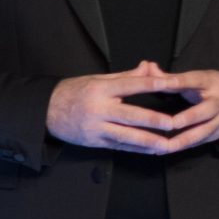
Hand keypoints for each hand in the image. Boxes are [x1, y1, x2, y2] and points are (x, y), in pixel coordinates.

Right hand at [47, 60, 218, 154]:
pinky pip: (118, 146)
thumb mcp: (96, 80)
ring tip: (166, 145)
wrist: (45, 111)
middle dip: (153, 121)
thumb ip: (126, 76)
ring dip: (148, 141)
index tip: (169, 84)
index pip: (129, 85)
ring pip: (126, 136)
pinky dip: (136, 149)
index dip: (150, 84)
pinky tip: (151, 150)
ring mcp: (95, 127)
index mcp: (100, 90)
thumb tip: (148, 67)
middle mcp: (98, 109)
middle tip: (173, 124)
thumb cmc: (72, 92)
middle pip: (130, 115)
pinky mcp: (93, 141)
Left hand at [159, 69, 218, 150]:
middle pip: (206, 110)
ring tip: (164, 147)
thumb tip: (147, 66)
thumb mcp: (196, 78)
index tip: (160, 84)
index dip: (177, 82)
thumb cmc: (211, 88)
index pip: (194, 80)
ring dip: (184, 140)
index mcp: (211, 82)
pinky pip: (201, 141)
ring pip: (204, 131)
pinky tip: (167, 150)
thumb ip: (170, 76)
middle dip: (189, 118)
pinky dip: (185, 147)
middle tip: (171, 124)